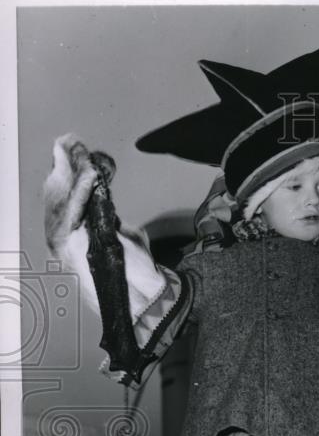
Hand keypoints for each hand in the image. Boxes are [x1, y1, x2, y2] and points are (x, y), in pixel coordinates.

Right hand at [43, 134, 159, 315]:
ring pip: (63, 200)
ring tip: (77, 151)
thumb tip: (105, 197)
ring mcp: (65, 245)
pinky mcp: (73, 249)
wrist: (145, 294)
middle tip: (68, 141)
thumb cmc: (134, 269)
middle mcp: (63, 239)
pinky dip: (82, 192)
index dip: (66, 170)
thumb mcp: (120, 234)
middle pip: (56, 194)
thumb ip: (109, 216)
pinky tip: (88, 175)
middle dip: (63, 165)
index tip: (70, 146)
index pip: (64, 195)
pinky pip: (75, 215)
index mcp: (74, 234)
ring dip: (71, 173)